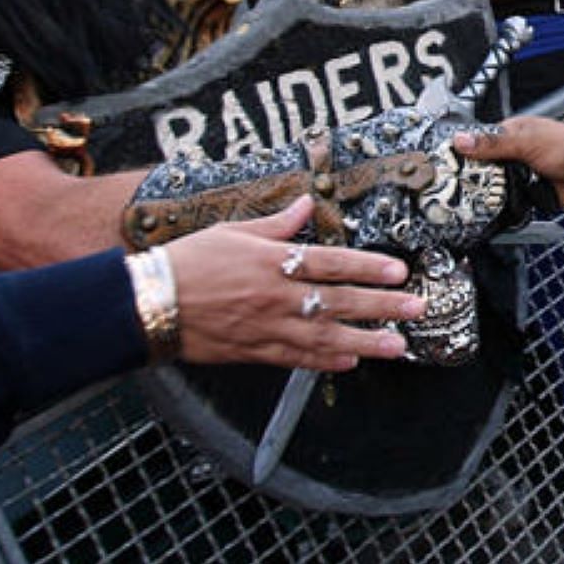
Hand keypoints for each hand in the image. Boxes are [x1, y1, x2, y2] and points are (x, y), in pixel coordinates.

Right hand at [168, 196, 421, 370]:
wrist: (146, 302)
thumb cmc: (187, 261)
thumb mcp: (232, 230)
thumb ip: (276, 223)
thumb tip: (306, 202)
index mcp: (272, 261)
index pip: (331, 262)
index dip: (368, 267)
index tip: (399, 271)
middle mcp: (276, 295)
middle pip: (339, 300)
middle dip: (382, 305)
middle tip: (416, 309)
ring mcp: (267, 327)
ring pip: (326, 336)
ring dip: (367, 341)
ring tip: (399, 346)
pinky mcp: (254, 351)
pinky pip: (298, 359)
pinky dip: (326, 361)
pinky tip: (351, 361)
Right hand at [455, 118, 563, 206]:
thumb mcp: (526, 141)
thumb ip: (494, 143)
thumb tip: (462, 140)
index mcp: (506, 135)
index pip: (473, 144)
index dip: (458, 155)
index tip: (440, 165)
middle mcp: (508, 155)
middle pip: (478, 169)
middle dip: (467, 179)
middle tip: (450, 189)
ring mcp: (515, 175)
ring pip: (489, 187)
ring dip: (484, 194)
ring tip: (467, 202)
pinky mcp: (523, 193)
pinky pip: (504, 202)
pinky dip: (499, 206)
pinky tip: (488, 209)